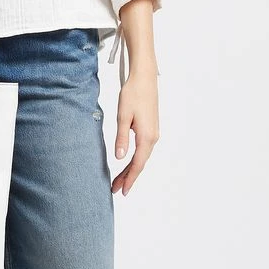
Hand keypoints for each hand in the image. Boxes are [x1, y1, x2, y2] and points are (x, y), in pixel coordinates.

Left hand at [111, 63, 159, 195]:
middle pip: (140, 163)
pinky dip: (135, 158)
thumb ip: (122, 138)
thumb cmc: (133, 94)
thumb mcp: (123, 116)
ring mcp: (153, 133)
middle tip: (115, 188)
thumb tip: (120, 158)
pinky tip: (128, 162)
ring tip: (119, 179)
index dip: (129, 179)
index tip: (122, 191)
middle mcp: (153, 137)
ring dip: (131, 168)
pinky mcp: (151, 127)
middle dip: (128, 177)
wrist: (145, 78)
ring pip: (142, 156)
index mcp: (146, 137)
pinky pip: (143, 149)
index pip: (137, 164)